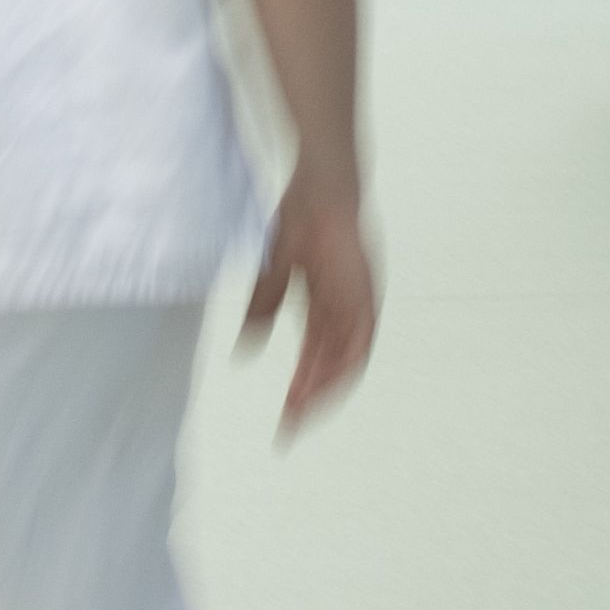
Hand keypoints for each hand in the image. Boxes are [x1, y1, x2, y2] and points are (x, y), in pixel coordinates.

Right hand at [239, 166, 377, 432]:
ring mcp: (358, 299)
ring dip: (325, 387)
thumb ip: (262, 308)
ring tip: (301, 412)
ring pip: (348, 358)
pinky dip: (344, 361)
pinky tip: (325, 380)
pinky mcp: (365, 289)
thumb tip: (244, 352)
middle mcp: (348, 307)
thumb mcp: (273, 269)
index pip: (316, 358)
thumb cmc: (301, 215)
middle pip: (332, 366)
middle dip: (310, 398)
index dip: (301, 389)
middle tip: (288, 428)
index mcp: (328, 304)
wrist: (323, 181)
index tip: (283, 419)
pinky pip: (360, 336)